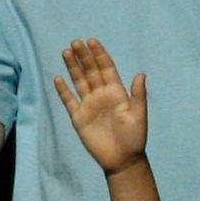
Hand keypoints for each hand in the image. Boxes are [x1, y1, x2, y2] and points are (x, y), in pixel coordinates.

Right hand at [52, 39, 148, 171]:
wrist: (122, 159)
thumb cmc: (134, 137)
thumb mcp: (139, 115)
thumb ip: (138, 95)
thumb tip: (141, 74)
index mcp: (117, 93)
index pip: (107, 69)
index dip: (99, 55)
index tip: (92, 41)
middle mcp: (101, 95)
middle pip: (91, 71)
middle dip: (84, 57)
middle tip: (75, 42)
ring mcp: (89, 105)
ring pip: (79, 81)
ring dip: (73, 67)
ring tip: (66, 51)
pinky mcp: (78, 117)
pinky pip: (69, 100)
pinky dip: (63, 90)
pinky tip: (58, 78)